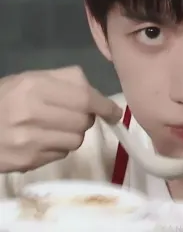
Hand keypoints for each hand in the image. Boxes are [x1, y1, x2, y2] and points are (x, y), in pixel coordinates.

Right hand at [0, 66, 121, 172]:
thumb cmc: (9, 97)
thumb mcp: (35, 78)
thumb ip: (69, 80)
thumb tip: (99, 98)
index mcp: (36, 87)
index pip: (85, 99)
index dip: (105, 106)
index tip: (115, 113)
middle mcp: (32, 113)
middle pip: (84, 122)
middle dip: (86, 118)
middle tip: (73, 115)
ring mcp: (28, 141)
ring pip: (76, 141)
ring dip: (73, 134)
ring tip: (55, 127)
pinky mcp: (26, 162)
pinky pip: (60, 155)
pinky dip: (59, 146)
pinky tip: (42, 139)